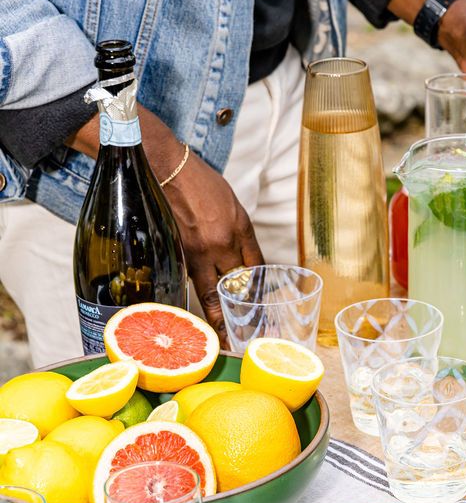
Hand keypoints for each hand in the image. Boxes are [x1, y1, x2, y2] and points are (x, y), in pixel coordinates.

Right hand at [68, 107, 263, 340]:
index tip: (263, 303)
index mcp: (242, 228)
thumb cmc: (199, 182)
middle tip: (249, 329)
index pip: (258, 267)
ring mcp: (199, 250)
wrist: (165, 167)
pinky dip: (197, 298)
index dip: (261, 288)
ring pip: (213, 292)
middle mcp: (225, 243)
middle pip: (239, 285)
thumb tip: (241, 255)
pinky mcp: (177, 252)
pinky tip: (199, 312)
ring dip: (219, 314)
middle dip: (244, 308)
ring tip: (225, 334)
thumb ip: (238, 232)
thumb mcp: (231, 204)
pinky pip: (191, 282)